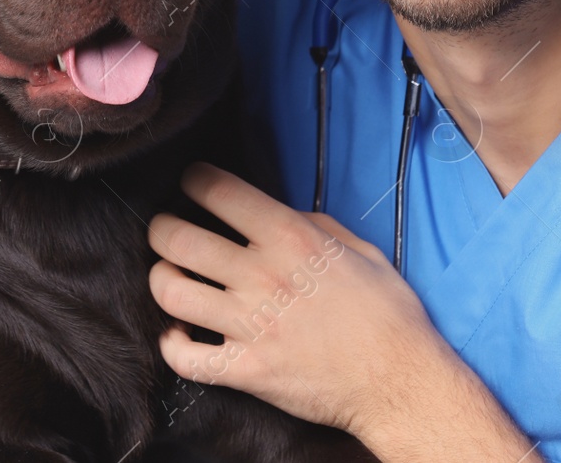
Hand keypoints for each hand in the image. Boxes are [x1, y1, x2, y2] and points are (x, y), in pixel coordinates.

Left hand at [146, 162, 458, 437]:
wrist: (400, 381)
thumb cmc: (389, 314)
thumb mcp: (361, 251)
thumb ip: (316, 226)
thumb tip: (281, 216)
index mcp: (292, 239)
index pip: (221, 192)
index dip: (194, 180)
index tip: (189, 182)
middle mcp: (263, 276)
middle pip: (179, 239)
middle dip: (161, 230)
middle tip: (164, 231)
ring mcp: (251, 326)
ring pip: (172, 292)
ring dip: (162, 281)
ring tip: (169, 277)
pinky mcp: (247, 370)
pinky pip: (186, 359)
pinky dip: (172, 346)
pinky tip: (177, 335)